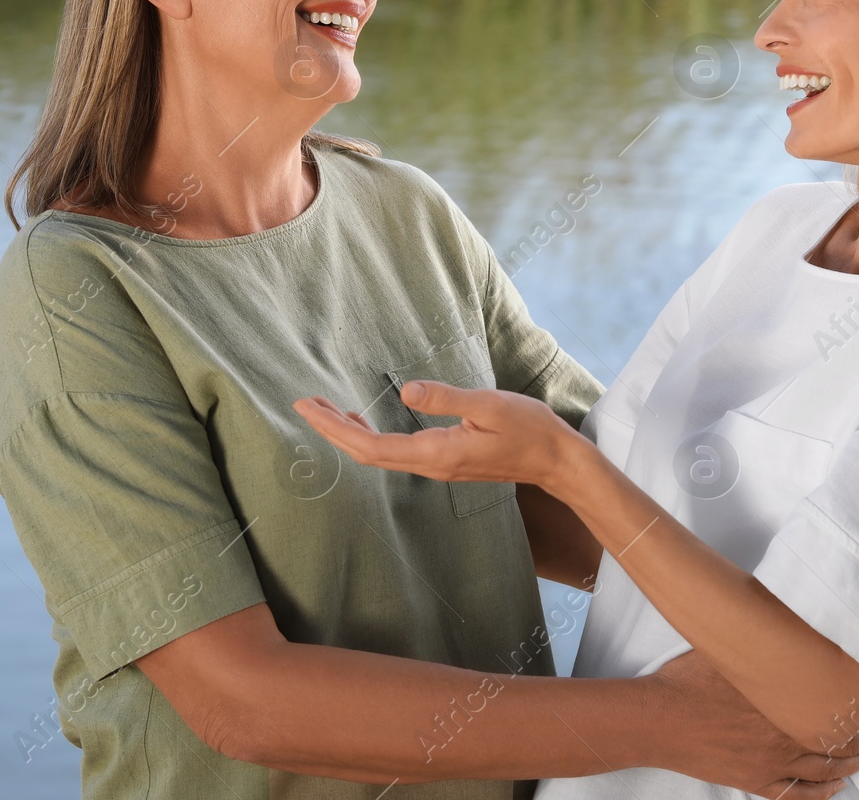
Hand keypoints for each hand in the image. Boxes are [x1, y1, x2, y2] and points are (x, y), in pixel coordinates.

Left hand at [292, 381, 584, 488]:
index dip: (335, 429)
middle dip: (331, 430)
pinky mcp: (444, 460)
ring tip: (324, 409)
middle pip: (366, 454)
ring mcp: (437, 466)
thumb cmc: (528, 428)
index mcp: (436, 453)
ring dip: (348, 433)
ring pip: (378, 454)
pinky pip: (394, 453)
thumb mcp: (489, 404)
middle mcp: (431, 465)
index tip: (308, 407)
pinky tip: (361, 420)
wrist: (555, 460)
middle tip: (303, 404)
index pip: (371, 447)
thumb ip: (447, 398)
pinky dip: (369, 436)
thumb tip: (404, 391)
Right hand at [648, 651, 858, 798]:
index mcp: (788, 701)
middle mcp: (789, 737)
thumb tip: (794, 610)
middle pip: (850, 741)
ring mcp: (773, 764)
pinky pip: (800, 794)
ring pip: (832, 770)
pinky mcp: (755, 782)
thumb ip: (771, 634)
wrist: (657, 718)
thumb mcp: (735, 645)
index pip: (849, 706)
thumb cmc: (690, 678)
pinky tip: (836, 785)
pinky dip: (824, 792)